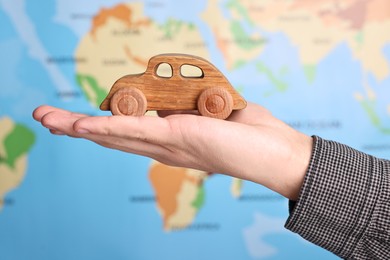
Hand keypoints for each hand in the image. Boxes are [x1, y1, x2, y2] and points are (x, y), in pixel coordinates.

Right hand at [32, 102, 312, 199]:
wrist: (274, 151)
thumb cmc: (247, 130)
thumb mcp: (211, 110)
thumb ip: (189, 107)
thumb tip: (175, 99)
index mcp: (169, 137)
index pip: (126, 130)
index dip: (98, 124)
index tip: (75, 118)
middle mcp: (163, 145)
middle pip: (112, 135)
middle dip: (77, 127)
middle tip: (45, 117)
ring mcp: (168, 143)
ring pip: (116, 134)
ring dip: (79, 126)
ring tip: (48, 119)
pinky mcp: (178, 137)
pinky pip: (136, 131)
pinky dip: (107, 127)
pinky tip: (82, 125)